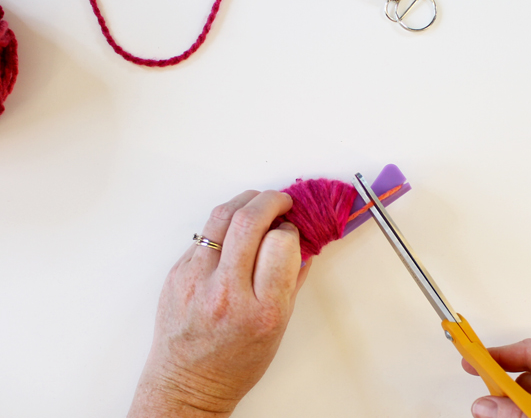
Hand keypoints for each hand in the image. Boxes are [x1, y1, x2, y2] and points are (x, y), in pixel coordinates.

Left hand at [128, 190, 309, 417]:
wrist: (187, 382)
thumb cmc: (236, 361)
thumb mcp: (278, 327)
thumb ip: (291, 281)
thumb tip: (303, 243)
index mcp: (261, 310)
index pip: (281, 244)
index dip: (290, 230)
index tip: (292, 231)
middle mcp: (226, 292)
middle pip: (248, 221)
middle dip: (271, 200)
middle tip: (281, 201)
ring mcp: (195, 280)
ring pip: (221, 216)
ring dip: (246, 201)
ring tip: (258, 204)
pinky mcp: (176, 273)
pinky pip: (205, 236)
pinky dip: (224, 227)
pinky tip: (234, 234)